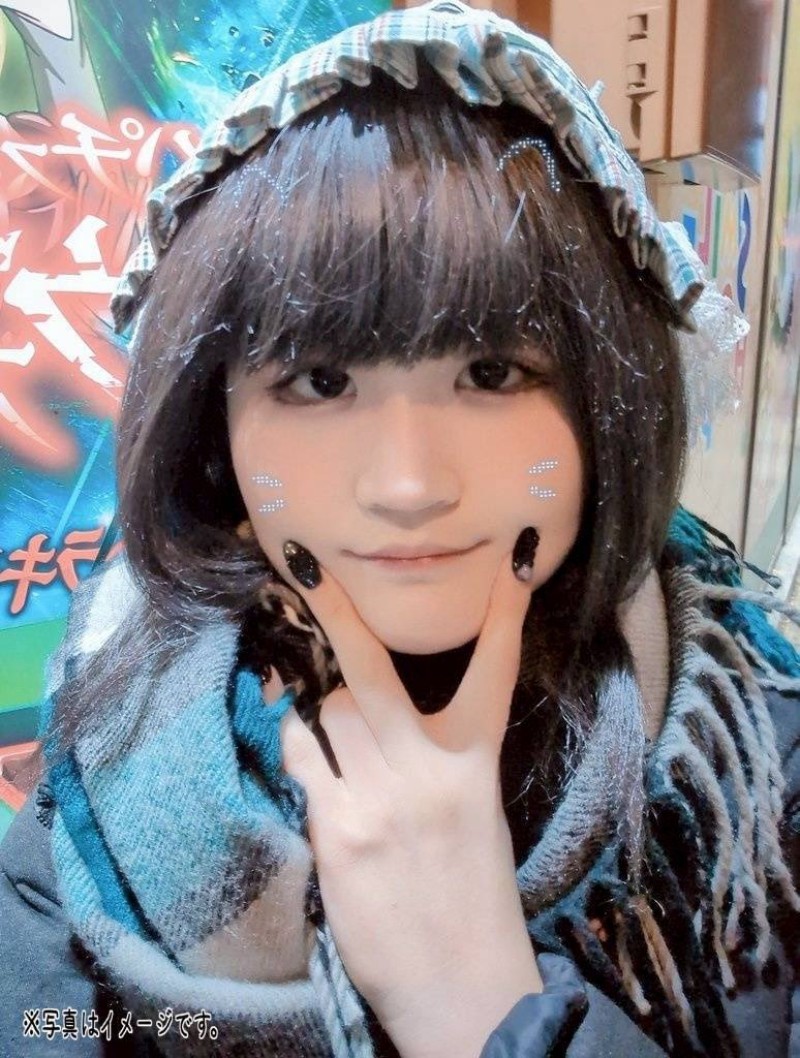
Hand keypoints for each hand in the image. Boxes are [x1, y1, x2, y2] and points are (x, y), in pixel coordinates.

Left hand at [277, 530, 541, 1056]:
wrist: (463, 984)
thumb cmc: (470, 894)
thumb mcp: (474, 814)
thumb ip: (434, 759)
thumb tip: (371, 715)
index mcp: (476, 762)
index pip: (494, 673)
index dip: (504, 617)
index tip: (514, 566)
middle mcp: (428, 768)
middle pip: (370, 672)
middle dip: (339, 615)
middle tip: (311, 571)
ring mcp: (380, 796)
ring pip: (328, 710)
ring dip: (320, 708)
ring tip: (324, 724)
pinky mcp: (339, 828)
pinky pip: (303, 758)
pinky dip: (298, 746)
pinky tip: (302, 751)